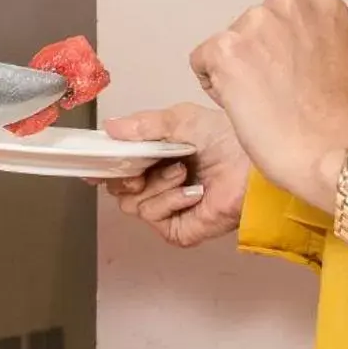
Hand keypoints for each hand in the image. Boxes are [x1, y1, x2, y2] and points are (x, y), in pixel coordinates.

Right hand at [96, 104, 248, 247]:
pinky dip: (169, 201)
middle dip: (126, 173)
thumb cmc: (227, 140)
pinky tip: (192, 191)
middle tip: (142, 164)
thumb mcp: (180, 119)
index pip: (118, 167)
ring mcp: (168, 209)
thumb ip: (142, 125)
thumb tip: (111, 129)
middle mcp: (159, 185)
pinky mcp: (177, 229)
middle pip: (118, 188)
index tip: (96, 159)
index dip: (105, 164)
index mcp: (156, 159)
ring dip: (155, 185)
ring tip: (181, 171)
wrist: (251, 166)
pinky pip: (153, 216)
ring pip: (131, 203)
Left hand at [189, 0, 347, 212]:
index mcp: (321, 4)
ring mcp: (254, 23)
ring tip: (262, 102)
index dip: (282, 52)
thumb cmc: (338, 119)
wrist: (330, 153)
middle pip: (251, 26)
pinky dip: (214, 86)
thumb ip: (308, 41)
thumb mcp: (334, 57)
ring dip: (235, 70)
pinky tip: (242, 106)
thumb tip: (276, 52)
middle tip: (276, 93)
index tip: (295, 79)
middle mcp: (287, 3)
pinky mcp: (225, 49)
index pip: (282, 17)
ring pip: (227, 44)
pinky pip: (202, 61)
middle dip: (256, 56)